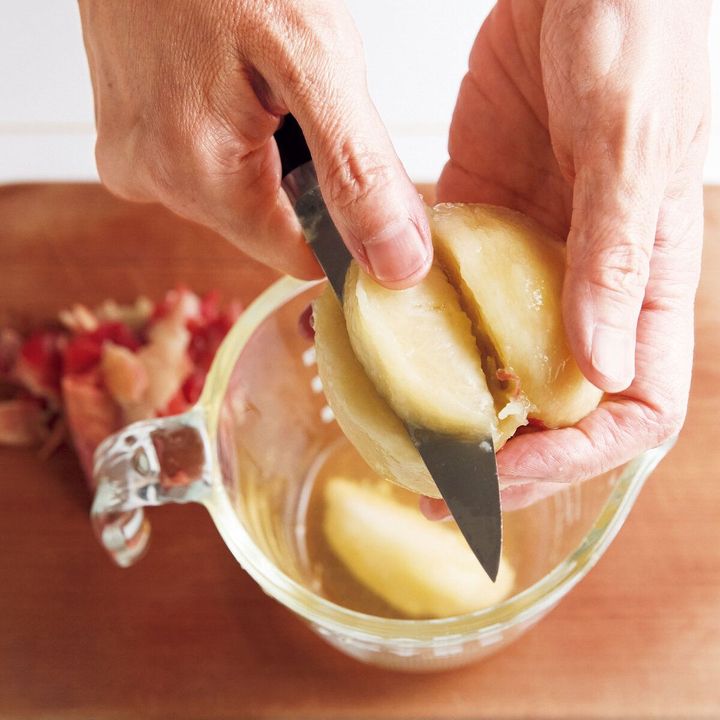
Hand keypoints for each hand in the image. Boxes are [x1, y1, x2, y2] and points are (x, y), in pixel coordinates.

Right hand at [78, 0, 430, 286]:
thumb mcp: (316, 61)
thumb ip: (358, 171)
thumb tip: (396, 262)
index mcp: (199, 177)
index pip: (304, 259)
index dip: (344, 225)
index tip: (357, 171)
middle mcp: (157, 184)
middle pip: (273, 227)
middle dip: (304, 178)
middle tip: (297, 100)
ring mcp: (137, 165)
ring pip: (242, 199)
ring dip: (270, 156)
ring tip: (257, 84)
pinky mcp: (131, 145)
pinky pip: (207, 170)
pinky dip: (237, 140)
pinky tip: (230, 89)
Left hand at [427, 0, 710, 514]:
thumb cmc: (634, 35)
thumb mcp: (630, 144)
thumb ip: (617, 259)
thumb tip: (599, 369)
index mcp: (648, 287)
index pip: (634, 412)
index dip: (574, 457)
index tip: (502, 470)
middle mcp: (587, 291)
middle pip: (553, 408)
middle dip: (501, 457)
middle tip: (435, 490)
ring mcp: (528, 264)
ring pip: (493, 364)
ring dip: (449, 406)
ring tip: (392, 440)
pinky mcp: (479, 228)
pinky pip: (448, 298)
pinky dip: (415, 332)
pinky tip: (374, 351)